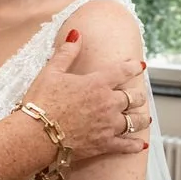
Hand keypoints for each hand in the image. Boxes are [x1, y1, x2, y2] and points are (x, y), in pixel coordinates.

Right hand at [22, 32, 148, 162]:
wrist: (36, 135)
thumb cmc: (41, 102)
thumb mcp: (50, 72)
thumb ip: (66, 53)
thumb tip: (75, 34)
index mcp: (97, 83)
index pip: (123, 71)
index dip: (133, 67)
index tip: (140, 66)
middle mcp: (108, 103)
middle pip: (133, 98)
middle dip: (137, 96)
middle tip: (139, 96)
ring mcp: (108, 125)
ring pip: (134, 121)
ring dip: (140, 118)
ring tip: (144, 117)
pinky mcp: (104, 144)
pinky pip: (126, 145)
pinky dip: (135, 145)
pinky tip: (141, 145)